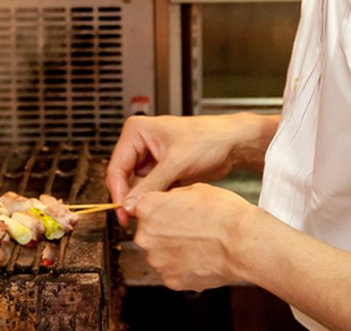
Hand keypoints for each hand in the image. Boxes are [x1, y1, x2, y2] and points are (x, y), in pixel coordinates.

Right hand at [106, 113, 276, 225]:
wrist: (233, 143)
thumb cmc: (208, 138)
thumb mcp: (175, 163)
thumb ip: (150, 185)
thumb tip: (130, 204)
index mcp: (137, 132)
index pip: (117, 167)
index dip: (118, 192)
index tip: (123, 211)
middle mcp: (141, 143)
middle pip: (125, 178)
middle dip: (132, 197)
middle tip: (134, 218)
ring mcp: (151, 158)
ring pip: (138, 186)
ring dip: (146, 199)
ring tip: (155, 210)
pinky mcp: (163, 170)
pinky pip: (152, 189)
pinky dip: (157, 198)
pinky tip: (165, 204)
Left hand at [132, 183, 253, 290]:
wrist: (242, 242)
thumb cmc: (223, 213)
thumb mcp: (193, 189)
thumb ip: (171, 197)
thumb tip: (167, 202)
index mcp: (148, 209)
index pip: (142, 208)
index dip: (159, 210)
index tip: (171, 213)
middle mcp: (145, 235)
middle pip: (148, 233)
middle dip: (163, 231)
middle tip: (188, 229)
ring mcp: (157, 260)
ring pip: (159, 253)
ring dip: (172, 250)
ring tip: (197, 244)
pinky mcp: (170, 280)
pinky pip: (171, 271)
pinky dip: (182, 267)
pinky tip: (199, 258)